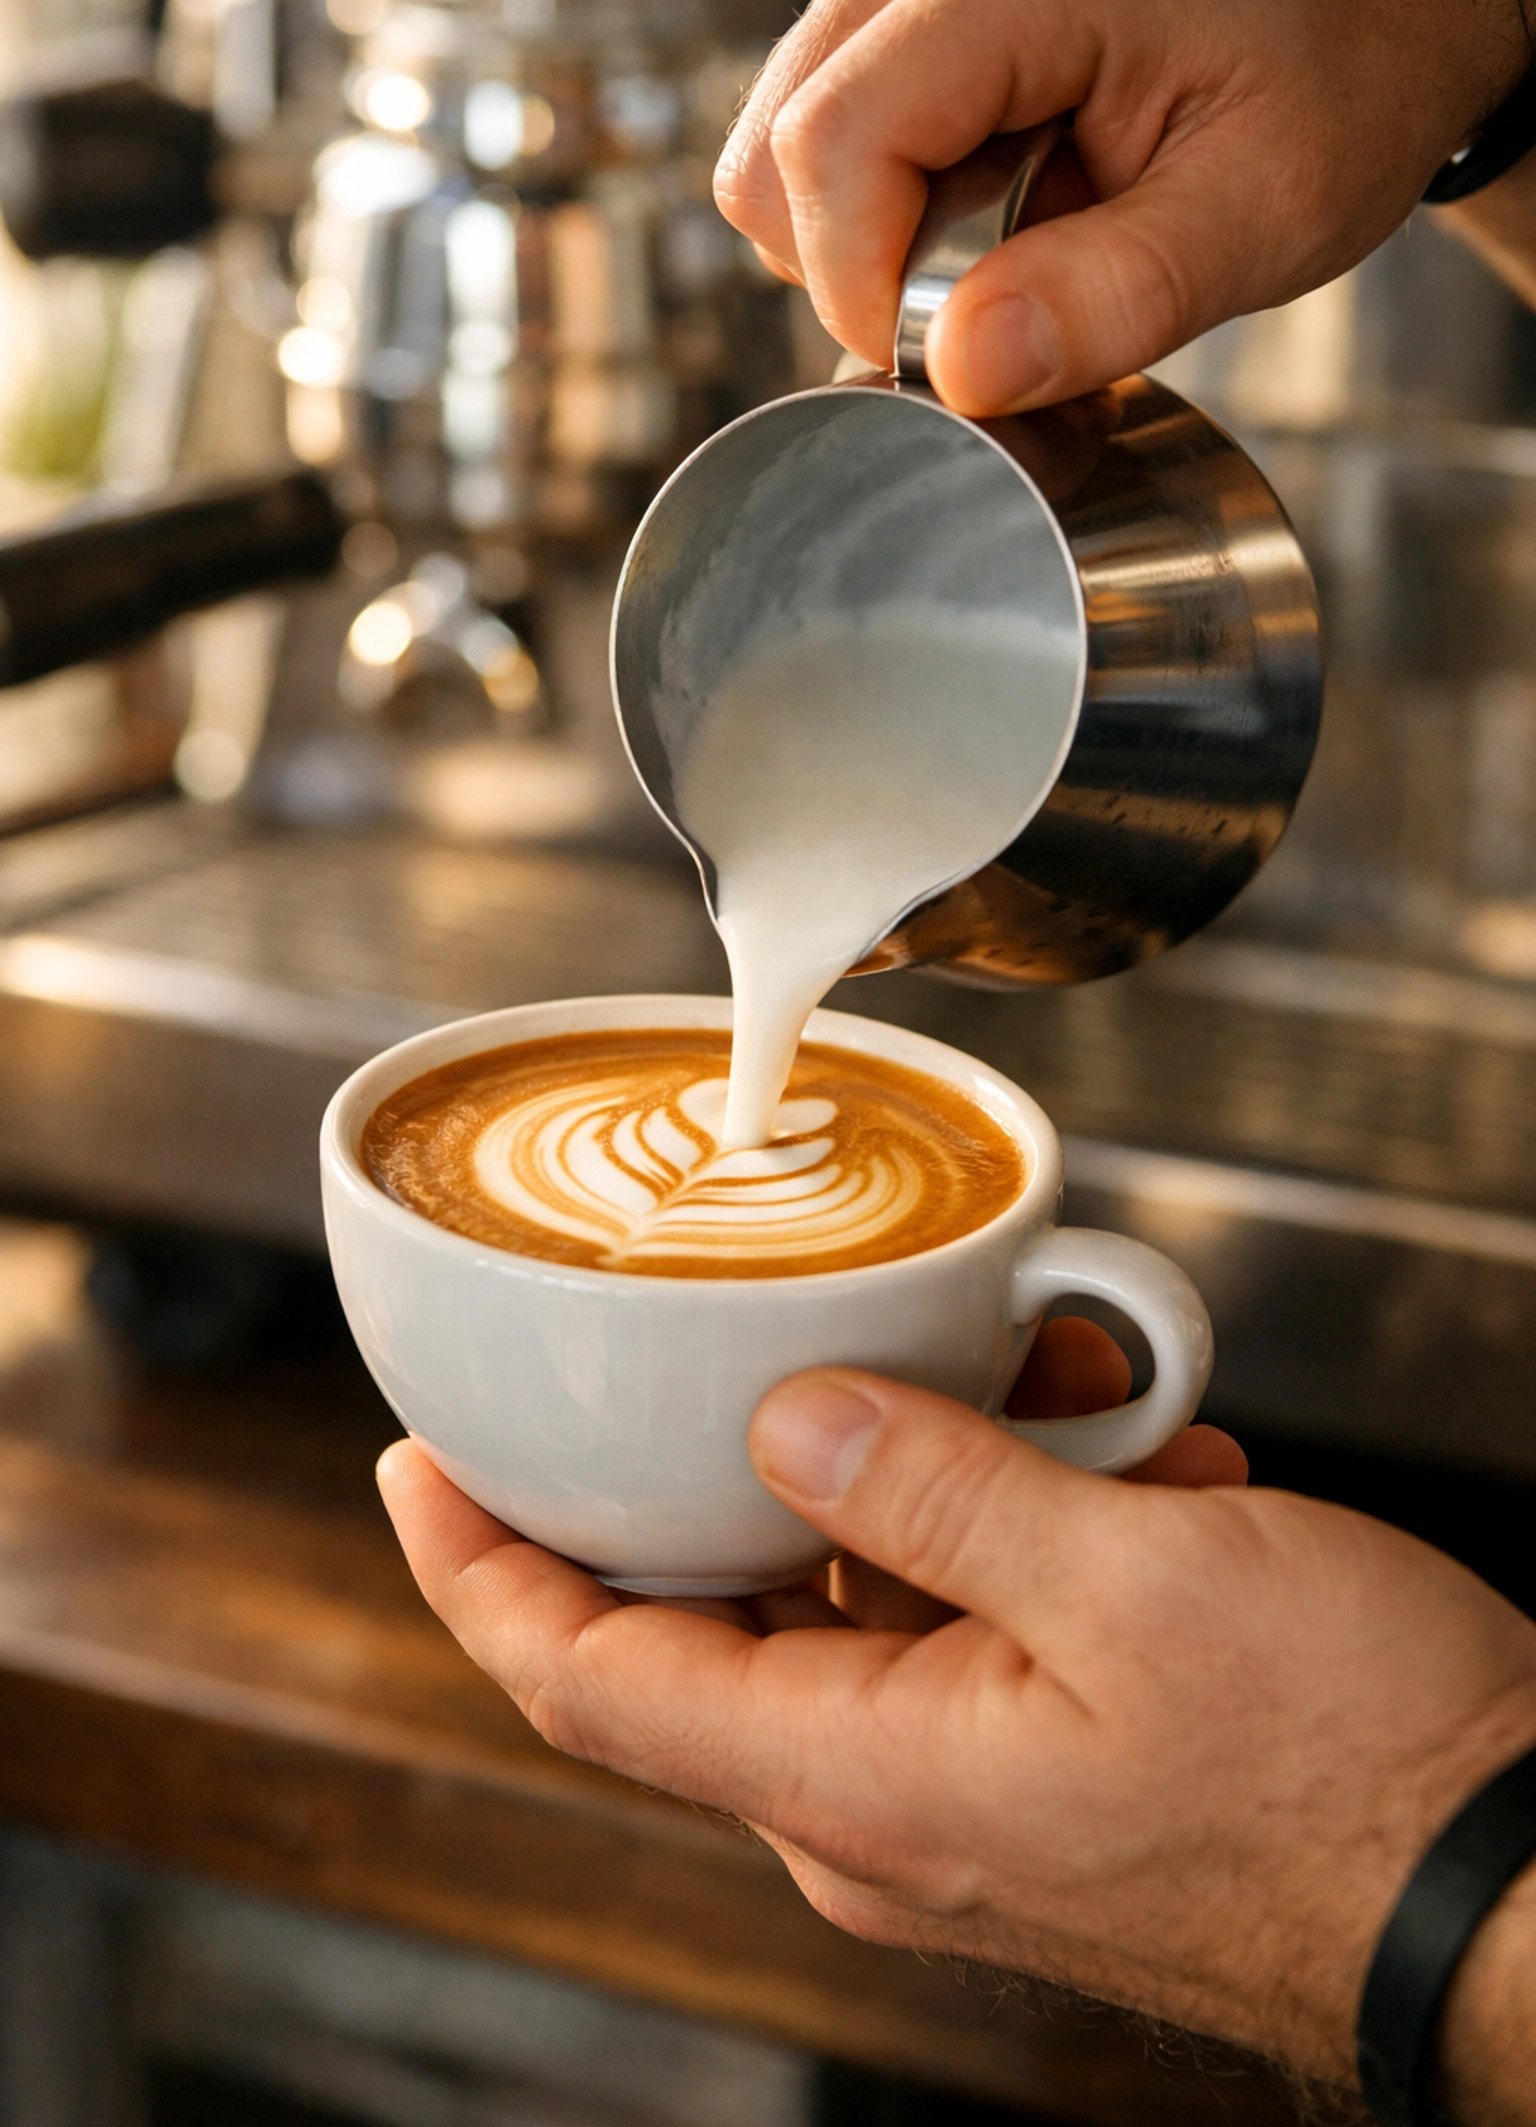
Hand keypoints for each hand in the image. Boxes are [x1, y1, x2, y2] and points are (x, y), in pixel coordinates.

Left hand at [379, 1318, 1535, 2104]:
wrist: (1504, 1888)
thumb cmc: (1349, 1772)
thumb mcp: (1134, 1583)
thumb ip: (936, 1494)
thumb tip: (779, 1427)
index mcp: (861, 1777)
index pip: (586, 1679)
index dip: (477, 1568)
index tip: (417, 1461)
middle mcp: (881, 1804)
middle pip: (725, 1610)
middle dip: (769, 1451)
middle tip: (841, 1333)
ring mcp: (960, 1792)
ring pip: (869, 1588)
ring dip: (941, 1466)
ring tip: (1076, 1391)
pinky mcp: (1038, 1764)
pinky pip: (965, 1615)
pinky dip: (1019, 1521)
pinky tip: (1133, 1462)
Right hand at [713, 0, 1535, 411]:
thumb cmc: (1358, 54)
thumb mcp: (1267, 211)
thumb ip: (1110, 298)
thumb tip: (958, 369)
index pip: (824, 155)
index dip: (865, 296)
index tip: (964, 356)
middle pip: (774, 154)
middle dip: (868, 272)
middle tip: (1019, 286)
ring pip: (781, 144)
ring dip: (881, 232)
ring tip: (1030, 218)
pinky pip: (824, 118)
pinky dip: (893, 188)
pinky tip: (1008, 178)